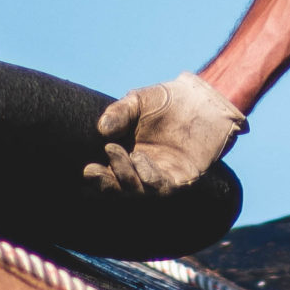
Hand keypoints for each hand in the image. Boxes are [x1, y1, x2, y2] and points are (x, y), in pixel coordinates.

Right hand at [85, 71, 247, 194]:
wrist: (202, 99)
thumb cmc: (166, 101)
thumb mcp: (138, 102)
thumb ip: (119, 113)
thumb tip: (102, 129)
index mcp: (126, 157)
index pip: (107, 177)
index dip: (96, 180)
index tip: (87, 170)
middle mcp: (142, 171)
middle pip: (120, 190)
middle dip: (107, 183)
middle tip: (101, 162)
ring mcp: (162, 175)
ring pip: (140, 191)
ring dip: (127, 177)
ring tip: (128, 154)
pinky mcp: (183, 177)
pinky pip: (163, 187)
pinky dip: (149, 177)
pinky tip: (141, 158)